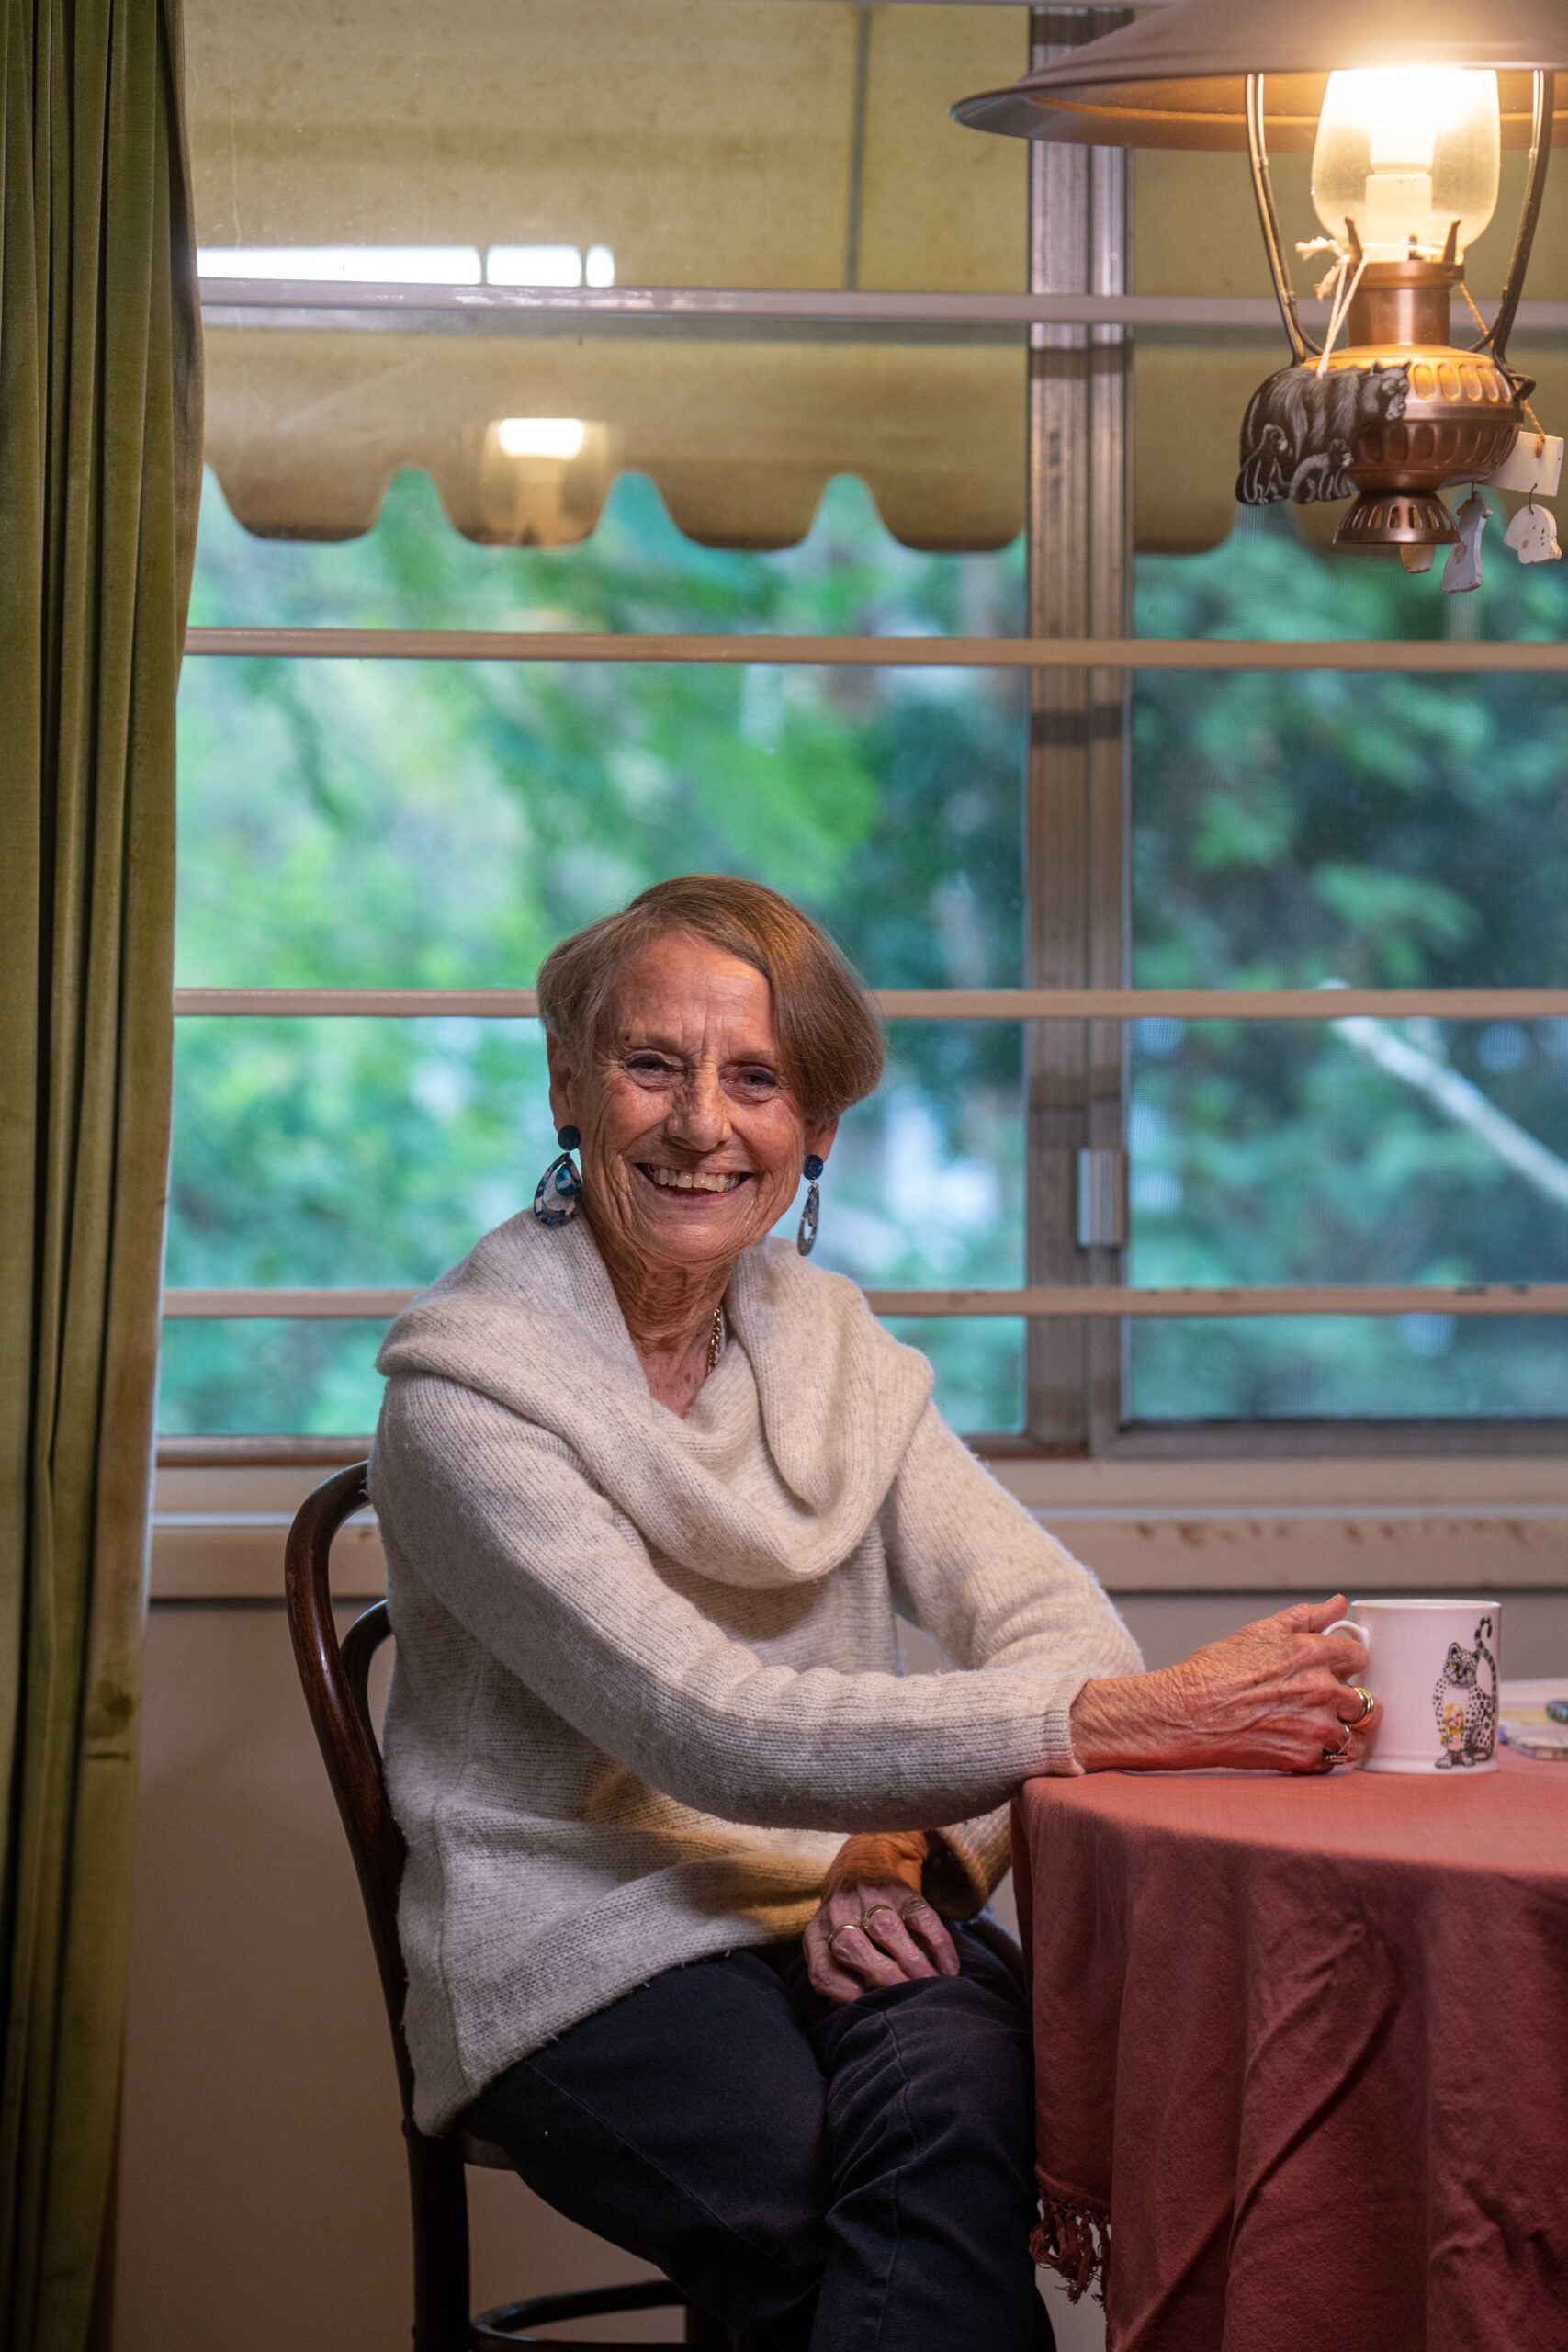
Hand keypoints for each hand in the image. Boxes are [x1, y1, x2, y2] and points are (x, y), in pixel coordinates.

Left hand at [803, 1832, 958, 2003]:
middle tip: (908, 2001)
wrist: (865, 1858)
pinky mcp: (901, 1889)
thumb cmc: (849, 1920)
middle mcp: (838, 1912)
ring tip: (931, 1987)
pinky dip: (938, 1944)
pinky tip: (950, 1968)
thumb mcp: (832, 1941)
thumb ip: (840, 1975)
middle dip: (882, 1979)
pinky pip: (921, 1916)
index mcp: (817, 1932)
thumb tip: (861, 2015)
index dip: (844, 1995)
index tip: (869, 2009)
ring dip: (911, 1964)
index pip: (822, 1971)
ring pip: (886, 1930)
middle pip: (852, 1949)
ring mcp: (869, 1898)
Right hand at [1069, 1594, 1376, 1775]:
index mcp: (1310, 1653)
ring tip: (1314, 1728)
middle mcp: (1321, 1689)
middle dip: (1347, 1701)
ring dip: (1342, 1732)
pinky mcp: (1305, 1760)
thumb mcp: (1258, 1632)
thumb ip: (1306, 1618)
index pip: (1360, 1658)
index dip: (1346, 1664)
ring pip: (1357, 1735)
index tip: (1333, 1671)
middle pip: (1366, 1699)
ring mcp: (1315, 1727)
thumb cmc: (1212, 1672)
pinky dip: (1325, 1756)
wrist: (1183, 1714)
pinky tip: (1301, 1744)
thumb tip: (1337, 1603)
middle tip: (1320, 1703)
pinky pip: (1336, 1762)